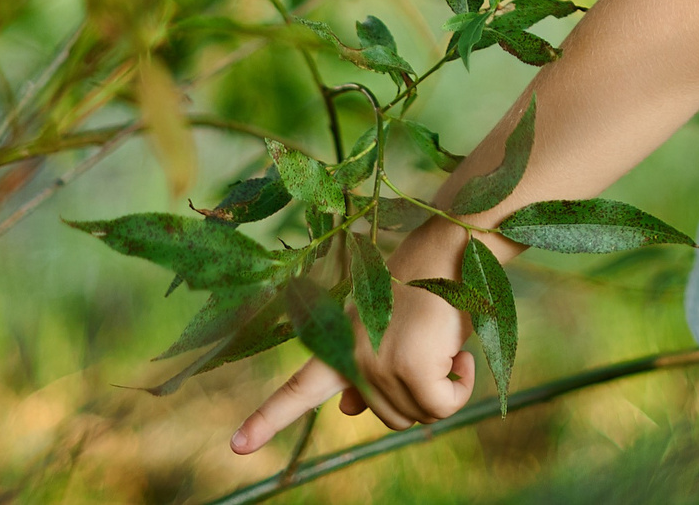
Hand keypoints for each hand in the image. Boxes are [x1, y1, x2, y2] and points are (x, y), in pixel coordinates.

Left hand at [229, 223, 480, 454]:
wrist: (448, 251)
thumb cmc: (422, 288)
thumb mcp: (385, 332)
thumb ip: (364, 373)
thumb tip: (347, 410)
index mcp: (338, 347)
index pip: (296, 390)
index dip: (266, 420)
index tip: (236, 446)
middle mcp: (351, 358)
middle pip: (391, 417)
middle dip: (423, 395)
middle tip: (435, 354)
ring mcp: (376, 364)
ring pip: (417, 415)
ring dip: (444, 391)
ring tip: (445, 348)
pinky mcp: (410, 367)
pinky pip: (440, 407)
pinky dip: (459, 390)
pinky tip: (461, 356)